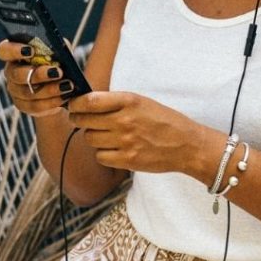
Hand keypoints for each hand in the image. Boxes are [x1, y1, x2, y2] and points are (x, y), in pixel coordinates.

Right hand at [0, 39, 75, 117]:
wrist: (62, 84)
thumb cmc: (58, 61)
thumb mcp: (59, 50)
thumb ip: (56, 47)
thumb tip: (58, 49)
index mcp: (15, 54)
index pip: (4, 50)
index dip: (14, 50)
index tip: (31, 51)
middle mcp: (11, 72)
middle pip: (16, 74)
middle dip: (39, 74)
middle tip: (58, 72)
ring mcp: (15, 90)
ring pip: (27, 93)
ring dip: (50, 89)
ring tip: (67, 86)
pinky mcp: (23, 105)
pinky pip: (34, 106)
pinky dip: (51, 102)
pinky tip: (64, 97)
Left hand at [65, 91, 203, 172]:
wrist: (186, 144)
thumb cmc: (163, 121)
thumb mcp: (142, 102)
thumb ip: (115, 102)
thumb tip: (85, 102)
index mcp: (129, 101)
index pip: (89, 101)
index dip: (75, 104)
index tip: (73, 105)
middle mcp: (125, 120)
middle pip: (84, 121)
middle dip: (79, 120)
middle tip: (82, 120)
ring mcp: (125, 141)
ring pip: (90, 139)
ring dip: (93, 137)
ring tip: (107, 135)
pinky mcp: (128, 160)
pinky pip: (100, 156)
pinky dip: (103, 153)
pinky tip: (114, 149)